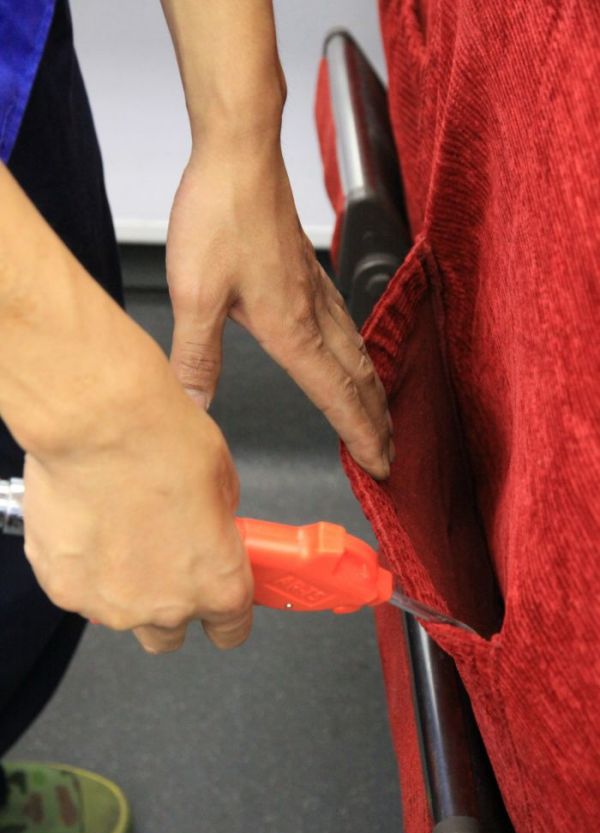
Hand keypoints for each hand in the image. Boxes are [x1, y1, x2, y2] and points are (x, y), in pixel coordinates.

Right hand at [22, 349, 252, 653]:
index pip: (230, 631)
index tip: (220, 600)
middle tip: (167, 558)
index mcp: (217, 585)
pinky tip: (91, 524)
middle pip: (169, 634)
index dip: (227, 616)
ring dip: (125, 583)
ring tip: (122, 528)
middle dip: (172, 602)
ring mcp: (108, 603)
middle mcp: (164, 607)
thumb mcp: (223, 481)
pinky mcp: (62, 586)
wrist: (98, 423)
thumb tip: (209, 525)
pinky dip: (86, 565)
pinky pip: (80, 588)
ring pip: (120, 612)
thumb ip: (219, 524)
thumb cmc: (162, 442)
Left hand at [166, 143, 393, 479]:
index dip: (361, 435)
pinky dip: (358, 355)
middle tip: (392, 455)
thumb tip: (195, 406)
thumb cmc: (221, 214)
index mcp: (291, 327)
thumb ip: (196, 356)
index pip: (336, 396)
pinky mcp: (308, 272)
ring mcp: (316, 291)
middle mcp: (314, 313)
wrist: (240, 153)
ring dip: (372, 392)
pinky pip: (345, 326)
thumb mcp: (195, 293)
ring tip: (382, 417)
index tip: (381, 466)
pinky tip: (351, 354)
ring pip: (357, 353)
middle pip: (358, 380)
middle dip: (377, 423)